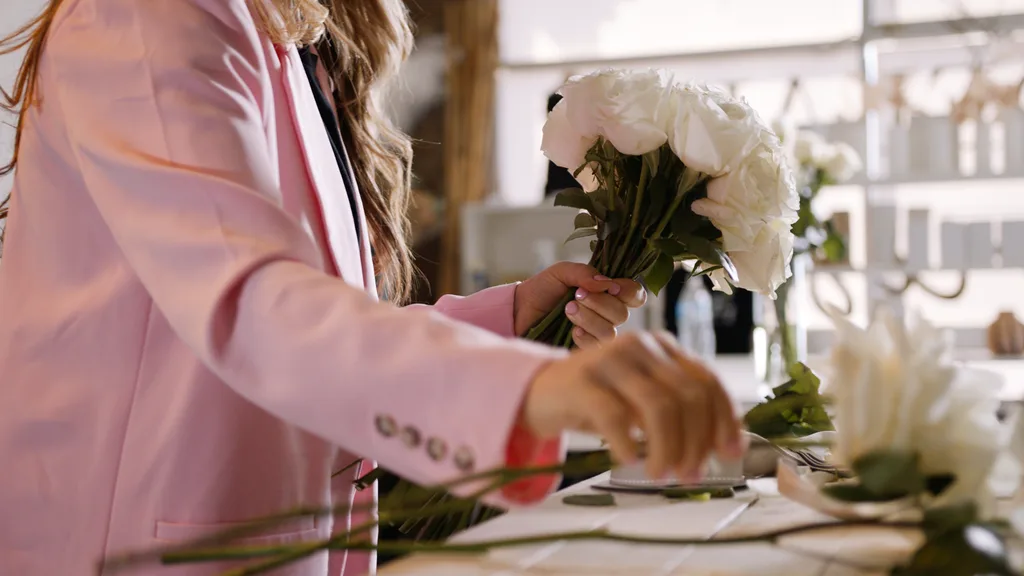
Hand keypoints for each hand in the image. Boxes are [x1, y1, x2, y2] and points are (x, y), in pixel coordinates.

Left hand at [515, 262, 645, 346]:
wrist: (517, 313)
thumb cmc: (541, 291)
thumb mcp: (560, 273)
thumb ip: (583, 273)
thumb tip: (606, 283)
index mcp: (606, 292)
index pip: (634, 294)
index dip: (628, 291)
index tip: (610, 288)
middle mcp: (607, 314)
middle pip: (623, 313)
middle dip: (599, 304)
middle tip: (576, 296)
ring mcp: (597, 334)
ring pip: (610, 332)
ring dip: (589, 319)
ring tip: (567, 310)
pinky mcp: (585, 351)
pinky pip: (596, 348)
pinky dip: (584, 336)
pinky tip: (571, 330)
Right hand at [521, 332, 743, 480]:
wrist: (538, 392)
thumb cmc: (597, 401)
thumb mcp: (643, 402)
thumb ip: (681, 413)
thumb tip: (726, 446)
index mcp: (662, 347)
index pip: (707, 379)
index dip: (724, 418)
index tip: (729, 453)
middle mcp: (640, 345)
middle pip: (687, 395)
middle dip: (697, 442)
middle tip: (690, 474)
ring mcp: (609, 359)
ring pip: (658, 406)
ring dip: (667, 448)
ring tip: (661, 474)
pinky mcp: (580, 381)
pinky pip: (615, 415)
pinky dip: (628, 444)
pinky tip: (627, 460)